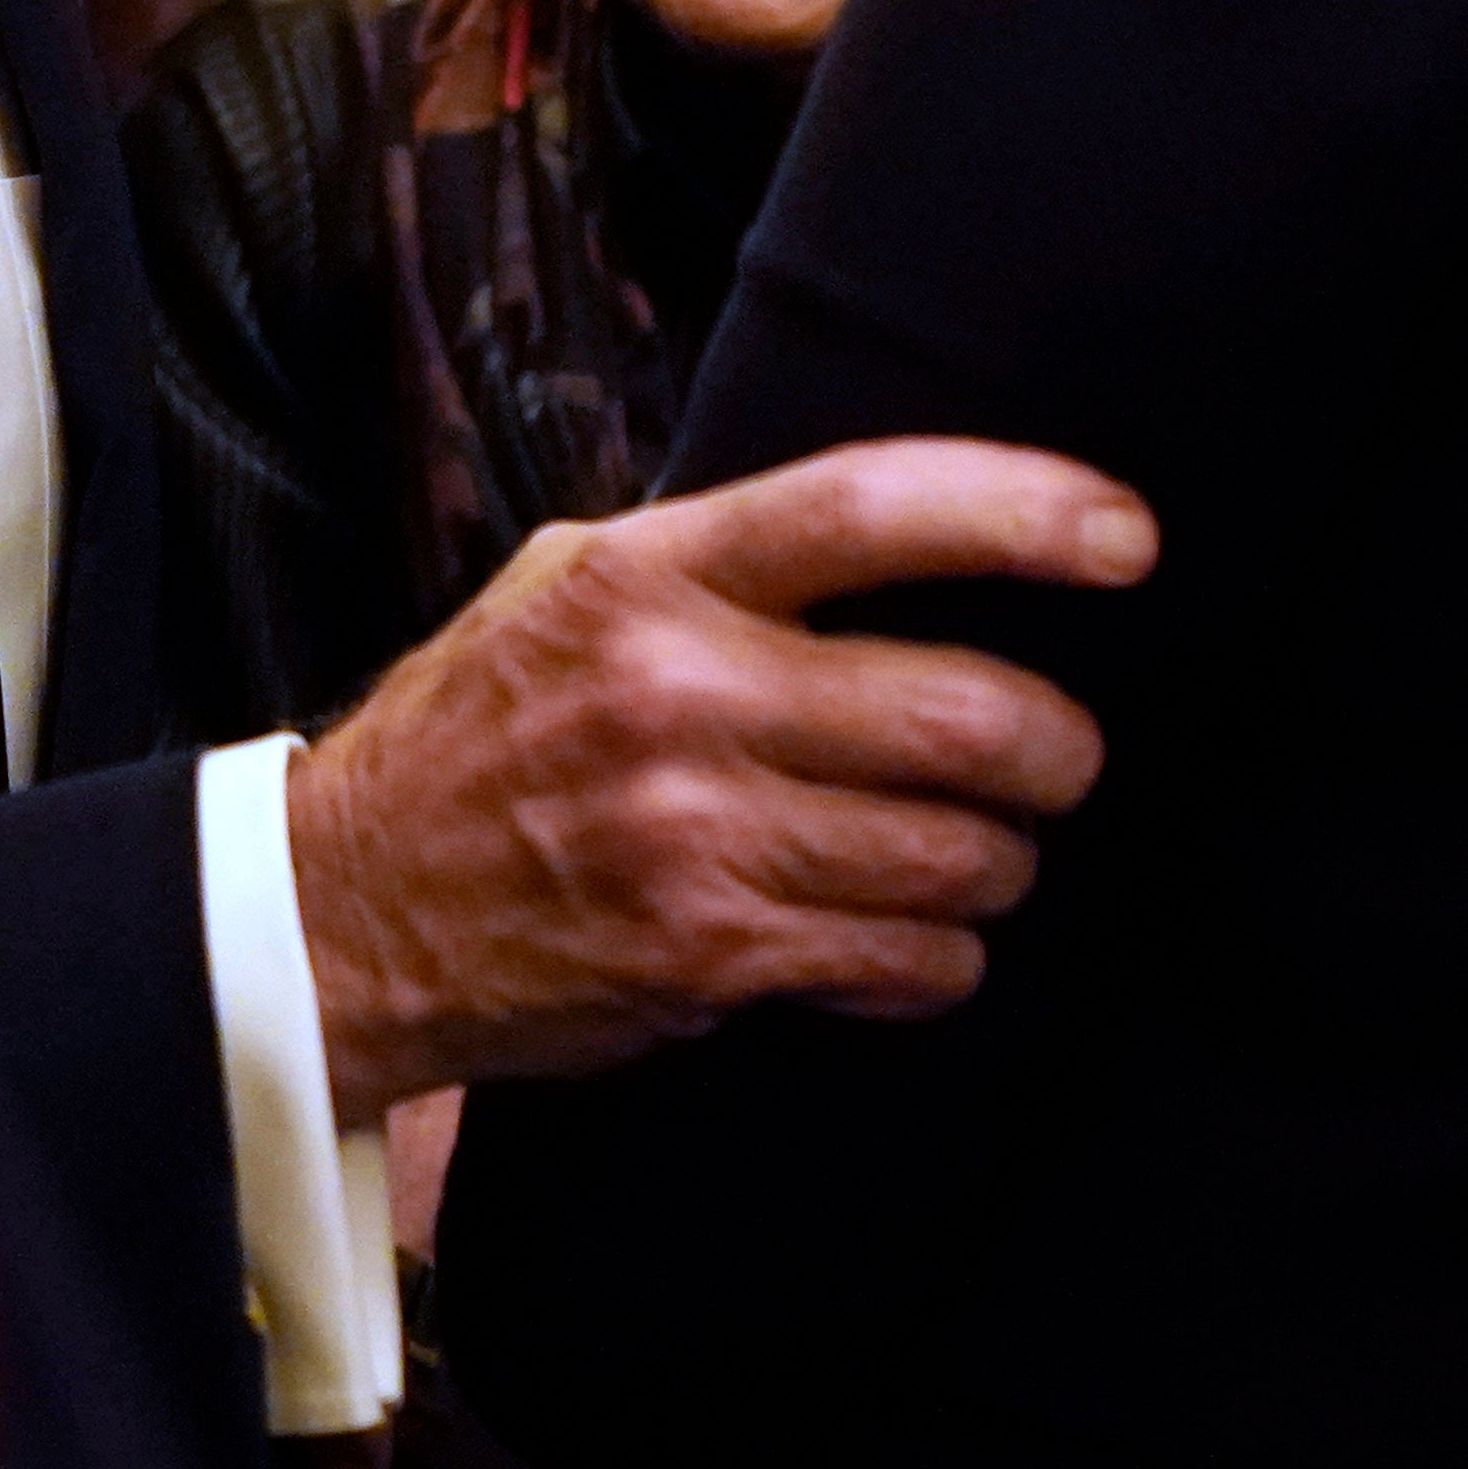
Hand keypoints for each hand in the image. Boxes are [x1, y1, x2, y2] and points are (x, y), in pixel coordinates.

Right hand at [284, 439, 1156, 1122]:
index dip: (1026, 514)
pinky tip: (898, 938)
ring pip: (957, 851)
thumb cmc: (480, 729)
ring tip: (973, 853)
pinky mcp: (703, 957)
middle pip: (963, 709)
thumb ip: (723, 554)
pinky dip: (934, 956)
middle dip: (1055, 745)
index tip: (1128, 537)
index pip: (874, 508)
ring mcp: (692, 835)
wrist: (339, 911)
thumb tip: (914, 530)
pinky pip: (904, 959)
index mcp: (651, 575)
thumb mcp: (569, 585)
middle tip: (1059, 755)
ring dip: (998, 862)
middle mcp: (677, 694)